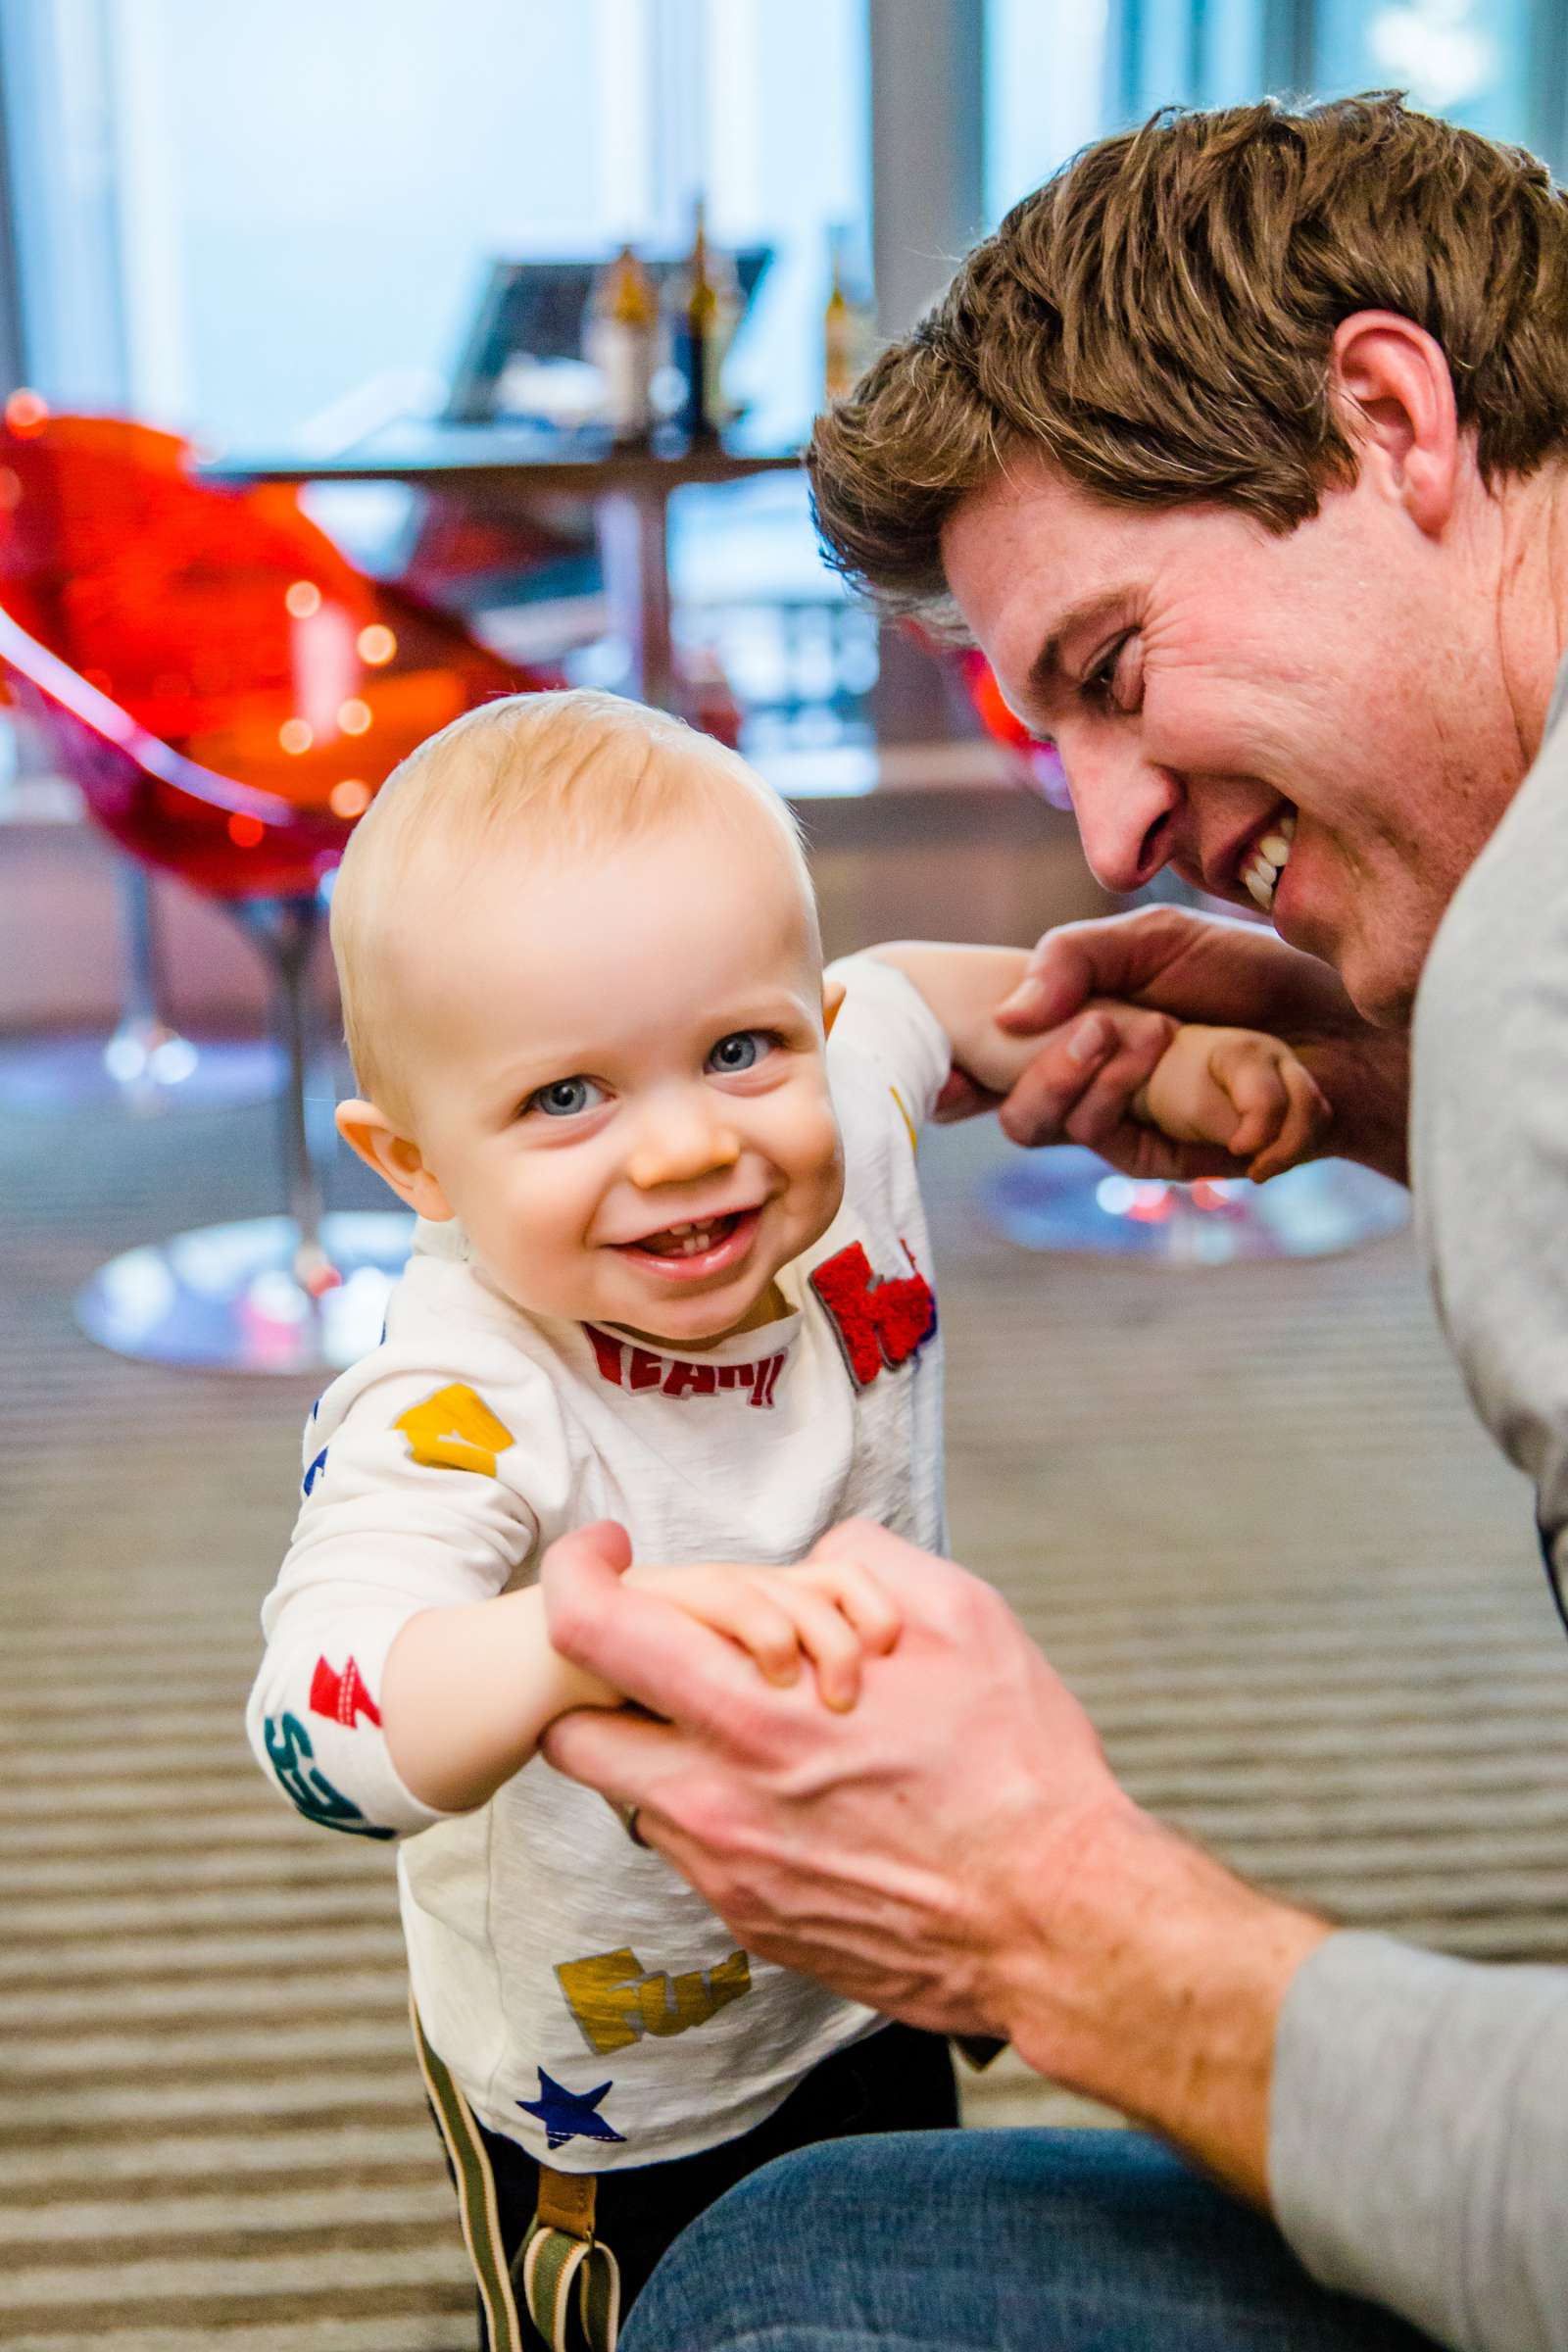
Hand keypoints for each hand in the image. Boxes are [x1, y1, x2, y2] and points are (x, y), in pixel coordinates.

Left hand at [539, 1518, 1327, 2207]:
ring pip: (631, 1796)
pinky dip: (716, 1807)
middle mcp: (718, 1808)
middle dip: (598, 1680)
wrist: (1061, 1925)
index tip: (601, 1555)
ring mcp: (730, 1878)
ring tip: (756, 1725)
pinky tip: (799, 1791)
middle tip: (666, 1650)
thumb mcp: (963, 1618)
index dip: (574, 1575)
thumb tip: (811, 1557)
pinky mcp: (754, 1926)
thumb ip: (861, 1562)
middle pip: (573, 1733)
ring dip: (664, 1747)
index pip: (593, 1635)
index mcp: (759, 1718)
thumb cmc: (1021, 1772)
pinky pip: (690, 1851)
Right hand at [977, 905, 1409, 1183]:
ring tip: (1167, 1033)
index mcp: (1074, 1041)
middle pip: (1024, 1122)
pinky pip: (1168, 1155)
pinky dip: (1218, 1101)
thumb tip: (1006, 1016)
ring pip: (1087, 1135)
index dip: (957, 1081)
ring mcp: (1141, 1134)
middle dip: (1053, 1075)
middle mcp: (1096, 1096)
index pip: (991, 1075)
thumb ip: (1071, 959)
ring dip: (1123, 1081)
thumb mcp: (1154, 939)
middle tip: (1102, 1026)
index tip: (950, 1071)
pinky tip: (1260, 1067)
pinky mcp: (1195, 1161)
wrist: (1344, 1021)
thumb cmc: (1246, 973)